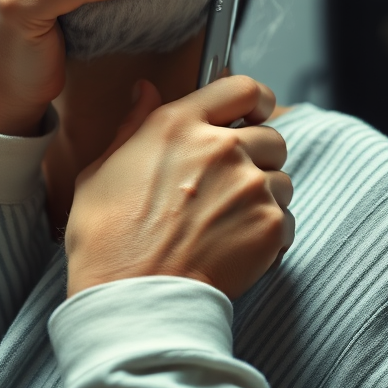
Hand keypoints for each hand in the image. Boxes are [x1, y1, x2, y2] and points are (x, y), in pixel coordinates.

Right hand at [65, 76, 294, 300]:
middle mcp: (220, 146)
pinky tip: (236, 248)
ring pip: (282, 180)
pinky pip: (286, 220)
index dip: (255, 99)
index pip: (240, 87)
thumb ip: (132, 124)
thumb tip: (145, 90)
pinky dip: (269, 235)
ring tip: (230, 223)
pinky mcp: (267, 224)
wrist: (131, 299)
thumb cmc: (107, 239)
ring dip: (265, 198)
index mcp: (178, 124)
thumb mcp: (101, 169)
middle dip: (260, 157)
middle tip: (233, 185)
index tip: (255, 112)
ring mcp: (248, 184)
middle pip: (271, 136)